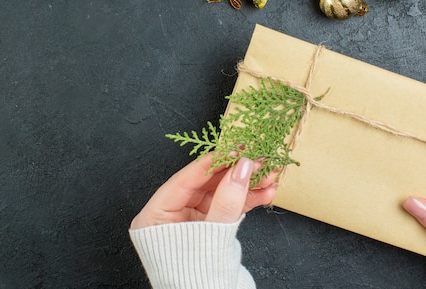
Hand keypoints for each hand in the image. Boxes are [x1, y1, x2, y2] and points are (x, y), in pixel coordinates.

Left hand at [131, 154, 277, 228]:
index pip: (184, 180)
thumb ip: (227, 201)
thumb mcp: (212, 235)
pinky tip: (267, 191)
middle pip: (206, 184)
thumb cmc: (196, 276)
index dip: (211, 163)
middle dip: (236, 173)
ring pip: (221, 193)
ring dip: (248, 184)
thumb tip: (243, 167)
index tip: (234, 149)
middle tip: (258, 158)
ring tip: (271, 175)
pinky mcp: (211, 226)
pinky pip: (229, 207)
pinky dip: (248, 200)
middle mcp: (171, 215)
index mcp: (155, 216)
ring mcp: (192, 220)